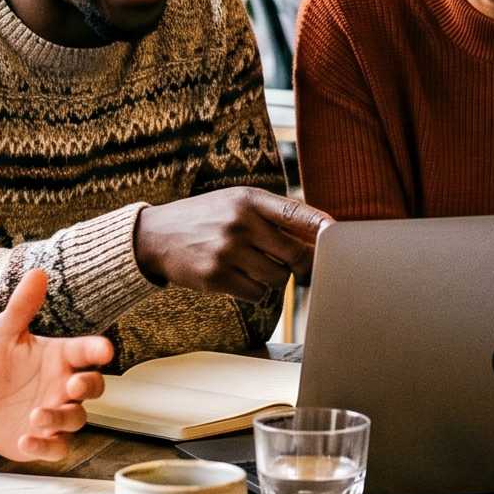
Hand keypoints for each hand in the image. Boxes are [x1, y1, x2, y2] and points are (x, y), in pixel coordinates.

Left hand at [0, 269, 112, 461]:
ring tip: (37, 415)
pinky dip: (45, 446)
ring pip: (76, 418)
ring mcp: (56, 413)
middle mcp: (63, 386)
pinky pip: (57, 447)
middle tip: (72, 385)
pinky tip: (27, 439)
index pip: (86, 351)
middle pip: (95, 387)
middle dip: (89, 386)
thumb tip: (37, 273)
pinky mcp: (45, 439)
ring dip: (61, 418)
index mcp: (59, 357)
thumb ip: (21, 308)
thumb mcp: (2, 335)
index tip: (103, 350)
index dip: (97, 350)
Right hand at [132, 187, 328, 301]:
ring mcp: (227, 251)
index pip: (295, 213)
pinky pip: (256, 294)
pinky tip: (237, 278)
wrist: (155, 237)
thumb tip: (319, 236)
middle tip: (297, 266)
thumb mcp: (234, 202)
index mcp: (247, 199)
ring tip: (251, 266)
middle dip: (300, 264)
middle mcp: (239, 222)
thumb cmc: (205, 218)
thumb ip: (272, 216)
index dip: (321, 227)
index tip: (338, 236)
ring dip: (272, 278)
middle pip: (294, 253)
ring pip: (277, 277)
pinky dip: (253, 292)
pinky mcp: (216, 277)